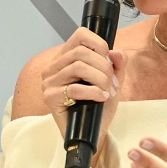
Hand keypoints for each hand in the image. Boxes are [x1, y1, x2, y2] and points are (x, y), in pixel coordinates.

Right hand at [40, 27, 124, 156]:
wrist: (92, 132)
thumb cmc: (99, 106)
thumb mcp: (113, 82)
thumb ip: (117, 66)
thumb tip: (117, 52)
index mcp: (67, 58)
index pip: (80, 35)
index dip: (100, 44)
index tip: (109, 61)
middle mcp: (54, 67)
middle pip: (82, 52)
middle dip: (104, 67)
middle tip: (112, 83)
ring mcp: (49, 82)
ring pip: (78, 67)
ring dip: (101, 80)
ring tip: (107, 92)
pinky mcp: (50, 97)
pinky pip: (74, 88)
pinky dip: (94, 92)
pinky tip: (101, 98)